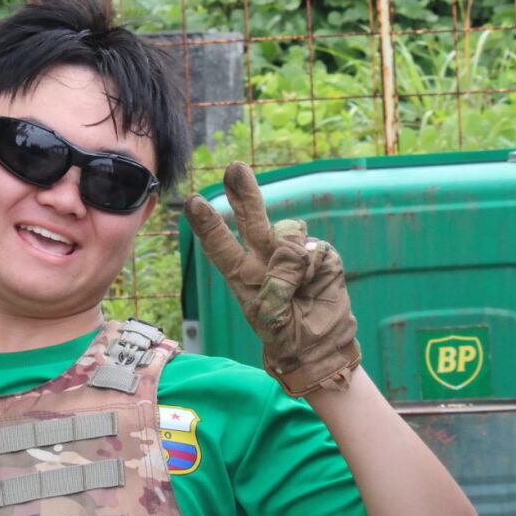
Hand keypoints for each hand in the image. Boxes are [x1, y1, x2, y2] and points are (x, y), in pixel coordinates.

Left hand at [185, 161, 360, 396]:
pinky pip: (315, 250)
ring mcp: (293, 255)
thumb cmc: (289, 337)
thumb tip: (294, 252)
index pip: (221, 245)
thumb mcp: (273, 319)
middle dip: (244, 192)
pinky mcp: (321, 256)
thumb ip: (277, 285)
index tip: (193, 202)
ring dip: (290, 259)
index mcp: (243, 276)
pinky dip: (314, 267)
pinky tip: (316, 285)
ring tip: (297, 290)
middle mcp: (265, 259)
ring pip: (288, 233)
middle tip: (235, 168)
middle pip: (253, 218)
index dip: (208, 224)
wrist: (322, 348)